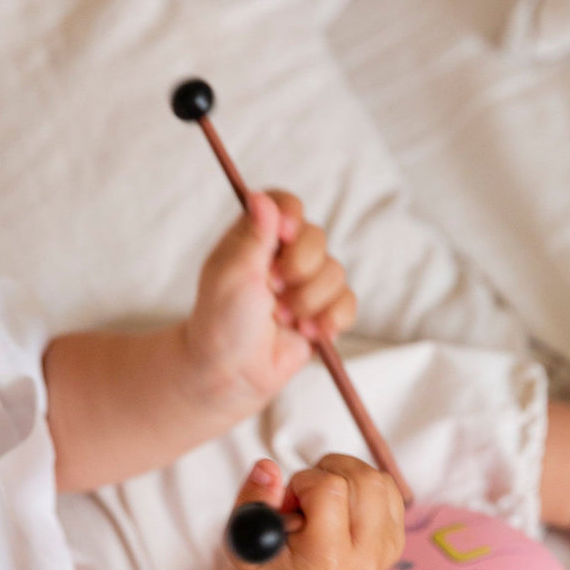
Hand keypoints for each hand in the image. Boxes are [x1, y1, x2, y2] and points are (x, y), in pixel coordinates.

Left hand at [185, 191, 357, 415]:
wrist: (231, 372)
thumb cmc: (222, 322)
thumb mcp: (232, 274)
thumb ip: (253, 236)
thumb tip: (261, 198)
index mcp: (256, 239)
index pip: (285, 205)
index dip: (291, 216)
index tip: (285, 233)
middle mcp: (283, 258)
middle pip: (317, 238)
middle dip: (299, 268)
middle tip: (273, 290)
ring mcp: (306, 286)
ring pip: (336, 273)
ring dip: (309, 300)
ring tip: (283, 319)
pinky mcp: (322, 313)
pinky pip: (347, 304)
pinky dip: (330, 319)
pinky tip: (307, 332)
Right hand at [225, 455, 404, 569]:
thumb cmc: (267, 567)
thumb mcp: (243, 538)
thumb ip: (252, 501)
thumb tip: (268, 467)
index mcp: (327, 559)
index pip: (329, 488)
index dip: (303, 483)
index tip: (289, 504)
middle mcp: (366, 557)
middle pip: (363, 479)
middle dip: (327, 473)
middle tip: (305, 499)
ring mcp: (386, 549)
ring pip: (378, 479)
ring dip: (345, 475)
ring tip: (321, 500)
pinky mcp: (396, 539)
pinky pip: (388, 488)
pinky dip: (361, 485)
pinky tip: (340, 505)